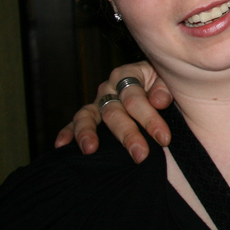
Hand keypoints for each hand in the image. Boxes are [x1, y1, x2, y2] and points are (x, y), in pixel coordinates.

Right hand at [54, 62, 173, 162]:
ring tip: (90, 149)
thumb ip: (165, 87)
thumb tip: (158, 100)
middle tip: (140, 154)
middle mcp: (109, 87)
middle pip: (114, 112)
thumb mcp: (168, 79)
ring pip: (87, 116)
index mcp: (128, 74)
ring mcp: (98, 102)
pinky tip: (61, 146)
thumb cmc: (165, 84)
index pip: (135, 98)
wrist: (160, 86)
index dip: (150, 119)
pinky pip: (74, 123)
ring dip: (87, 133)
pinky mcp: (91, 115)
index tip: (164, 139)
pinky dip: (67, 133)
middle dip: (128, 134)